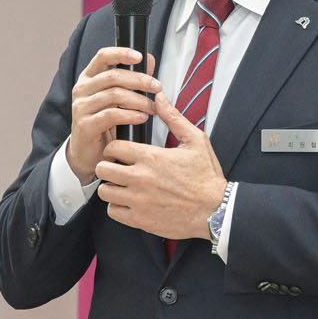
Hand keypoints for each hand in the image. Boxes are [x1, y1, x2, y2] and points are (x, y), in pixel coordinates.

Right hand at [64, 47, 159, 182]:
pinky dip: (130, 115)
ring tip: (152, 108)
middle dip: (139, 80)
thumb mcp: (119, 98)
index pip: (103, 56)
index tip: (140, 57)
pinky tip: (141, 118)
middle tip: (157, 87)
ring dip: (138, 100)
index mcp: (89, 78)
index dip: (121, 53)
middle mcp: (82, 89)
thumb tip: (149, 59)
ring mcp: (81, 107)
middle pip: (112, 76)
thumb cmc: (105, 123)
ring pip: (113, 95)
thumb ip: (133, 79)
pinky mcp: (85, 125)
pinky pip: (111, 115)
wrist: (89, 153)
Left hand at [96, 92, 226, 239]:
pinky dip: (117, 206)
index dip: (113, 148)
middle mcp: (140, 178)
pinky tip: (128, 202)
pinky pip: (113, 211)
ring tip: (121, 185)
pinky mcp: (140, 220)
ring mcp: (138, 200)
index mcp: (151, 157)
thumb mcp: (195, 141)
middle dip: (107, 166)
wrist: (215, 210)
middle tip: (116, 168)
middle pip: (102, 168)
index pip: (113, 147)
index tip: (119, 152)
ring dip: (111, 187)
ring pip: (105, 191)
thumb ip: (173, 118)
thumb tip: (159, 98)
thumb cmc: (206, 176)